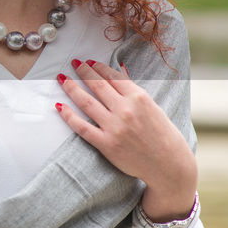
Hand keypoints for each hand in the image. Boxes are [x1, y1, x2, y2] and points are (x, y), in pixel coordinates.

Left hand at [56, 59, 196, 219]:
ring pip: (86, 102)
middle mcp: (125, 110)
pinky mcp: (106, 144)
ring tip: (62, 79)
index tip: (89, 61)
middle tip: (73, 63)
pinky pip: (81, 127)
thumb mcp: (153, 107)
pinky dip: (68, 115)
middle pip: (97, 85)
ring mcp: (114, 127)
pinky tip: (59, 106)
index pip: (113, 76)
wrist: (168, 165)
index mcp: (139, 98)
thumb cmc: (163, 134)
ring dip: (71, 87)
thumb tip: (121, 68)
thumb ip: (134, 89)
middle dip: (83, 71)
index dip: (98, 67)